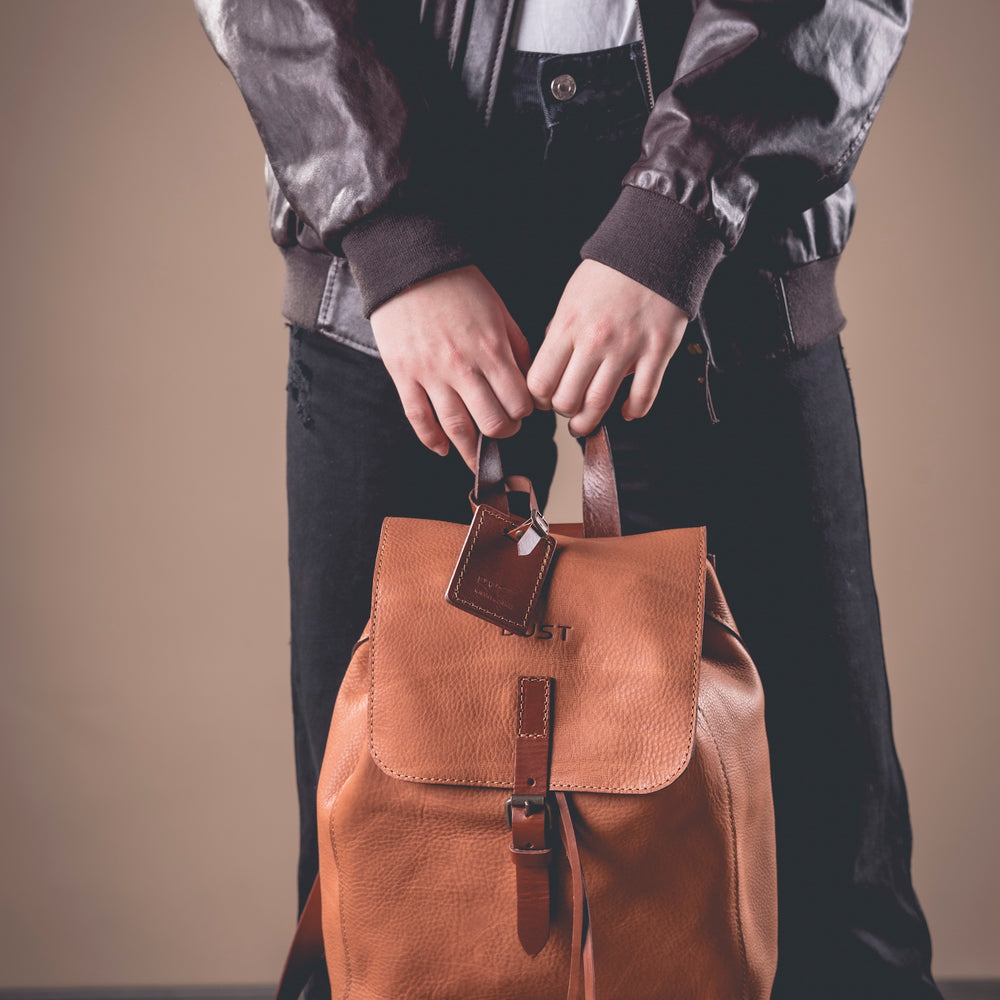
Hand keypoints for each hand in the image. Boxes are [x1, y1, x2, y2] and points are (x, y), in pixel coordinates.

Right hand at [369, 265, 533, 469]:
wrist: (408, 265)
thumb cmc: (458, 285)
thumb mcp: (499, 310)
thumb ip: (516, 347)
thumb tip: (528, 379)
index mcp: (491, 350)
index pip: (518, 402)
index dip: (524, 412)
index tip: (521, 410)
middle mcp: (463, 367)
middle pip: (492, 422)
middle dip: (503, 433)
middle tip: (503, 430)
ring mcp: (431, 374)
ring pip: (456, 428)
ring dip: (470, 449)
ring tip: (477, 457)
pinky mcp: (403, 375)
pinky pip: (418, 418)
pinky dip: (432, 440)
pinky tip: (442, 449)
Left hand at [526, 259, 689, 436]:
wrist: (655, 248)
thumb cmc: (610, 274)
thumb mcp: (570, 298)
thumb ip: (559, 332)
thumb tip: (551, 363)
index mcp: (567, 326)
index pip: (540, 381)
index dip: (539, 398)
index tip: (545, 399)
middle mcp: (594, 341)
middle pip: (567, 400)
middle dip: (564, 412)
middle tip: (569, 410)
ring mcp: (626, 349)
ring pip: (599, 404)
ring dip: (590, 422)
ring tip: (588, 423)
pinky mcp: (656, 352)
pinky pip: (643, 397)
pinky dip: (633, 411)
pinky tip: (626, 411)